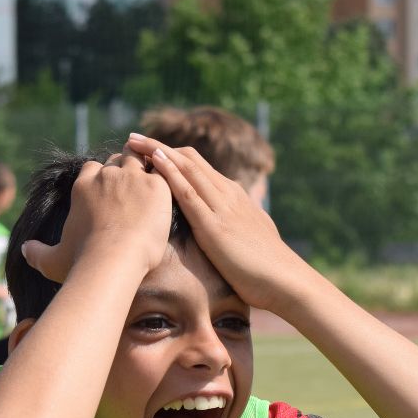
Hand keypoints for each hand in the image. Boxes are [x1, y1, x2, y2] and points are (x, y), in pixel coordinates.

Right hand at [20, 151, 171, 284]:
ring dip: (145, 167)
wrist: (112, 261)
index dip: (102, 176)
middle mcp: (106, 175)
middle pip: (118, 159)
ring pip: (140, 159)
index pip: (93, 168)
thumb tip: (24, 250)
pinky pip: (163, 172)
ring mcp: (132, 178)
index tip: (109, 189)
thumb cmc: (81, 262)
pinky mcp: (156, 186)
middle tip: (134, 187)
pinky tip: (169, 193)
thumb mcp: (53, 259)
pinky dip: (166, 180)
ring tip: (152, 183)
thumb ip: (38, 253)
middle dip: (125, 168)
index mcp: (83, 185)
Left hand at [125, 133, 299, 311]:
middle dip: (158, 146)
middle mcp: (227, 193)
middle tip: (133, 137)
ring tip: (133, 141)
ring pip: (186, 168)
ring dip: (157, 152)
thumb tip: (232, 221)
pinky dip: (169, 174)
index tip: (150, 150)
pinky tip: (153, 162)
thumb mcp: (252, 233)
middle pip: (188, 159)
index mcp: (234, 195)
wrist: (284, 280)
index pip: (198, 166)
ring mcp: (221, 207)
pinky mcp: (214, 225)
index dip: (172, 156)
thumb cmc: (267, 265)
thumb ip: (238, 221)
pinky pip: (187, 192)